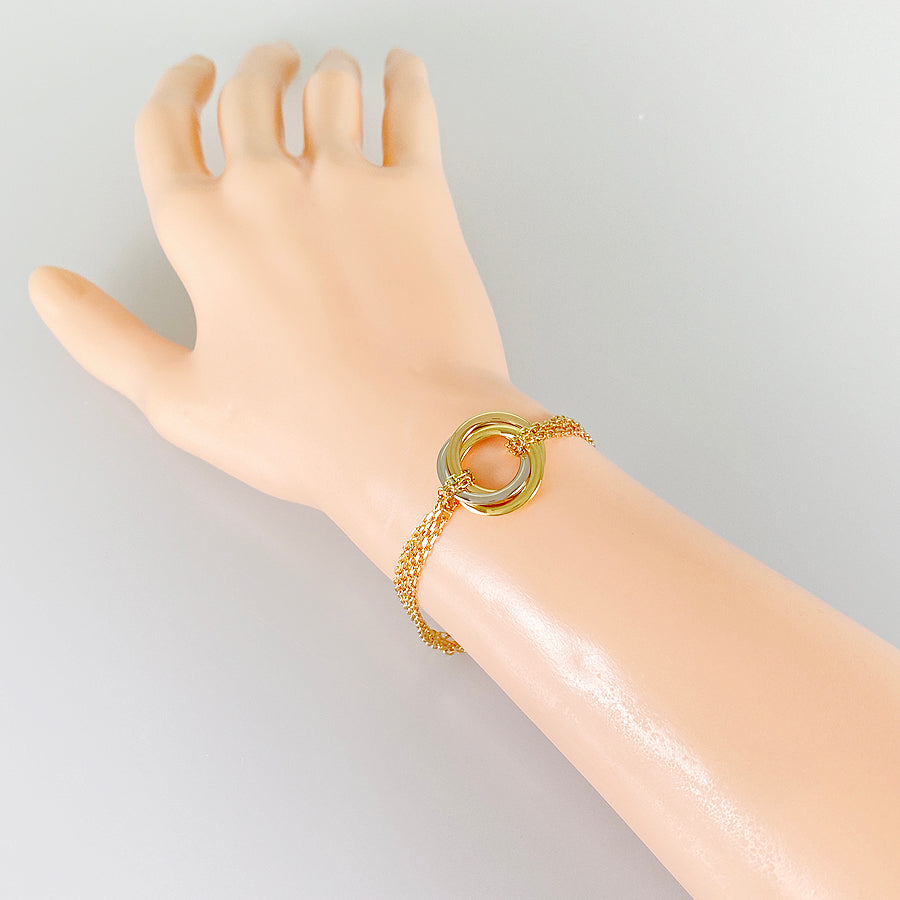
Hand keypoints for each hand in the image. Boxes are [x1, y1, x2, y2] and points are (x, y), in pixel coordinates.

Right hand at [28, 41, 531, 529]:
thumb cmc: (306, 431)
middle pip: (249, 97)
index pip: (168, 132)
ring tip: (325, 68)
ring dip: (320, 70)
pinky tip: (399, 68)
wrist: (410, 439)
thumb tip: (49, 289)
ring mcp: (349, 183)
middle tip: (267, 63)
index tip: (188, 79)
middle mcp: (271, 189)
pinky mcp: (421, 195)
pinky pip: (409, 108)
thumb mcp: (179, 401)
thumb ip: (105, 339)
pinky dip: (402, 78)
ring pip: (327, 90)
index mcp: (204, 232)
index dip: (174, 95)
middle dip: (252, 71)